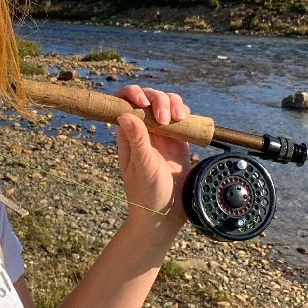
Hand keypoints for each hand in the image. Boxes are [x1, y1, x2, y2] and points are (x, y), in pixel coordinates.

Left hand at [113, 85, 191, 228]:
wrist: (165, 214)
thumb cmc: (147, 193)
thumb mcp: (142, 165)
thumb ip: (136, 140)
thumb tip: (124, 114)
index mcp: (127, 133)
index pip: (123, 102)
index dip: (132, 94)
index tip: (143, 102)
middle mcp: (143, 129)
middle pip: (148, 98)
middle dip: (158, 99)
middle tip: (165, 119)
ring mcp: (161, 133)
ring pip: (165, 103)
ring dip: (173, 103)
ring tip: (178, 118)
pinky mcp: (177, 139)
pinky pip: (180, 116)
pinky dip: (184, 112)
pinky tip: (185, 119)